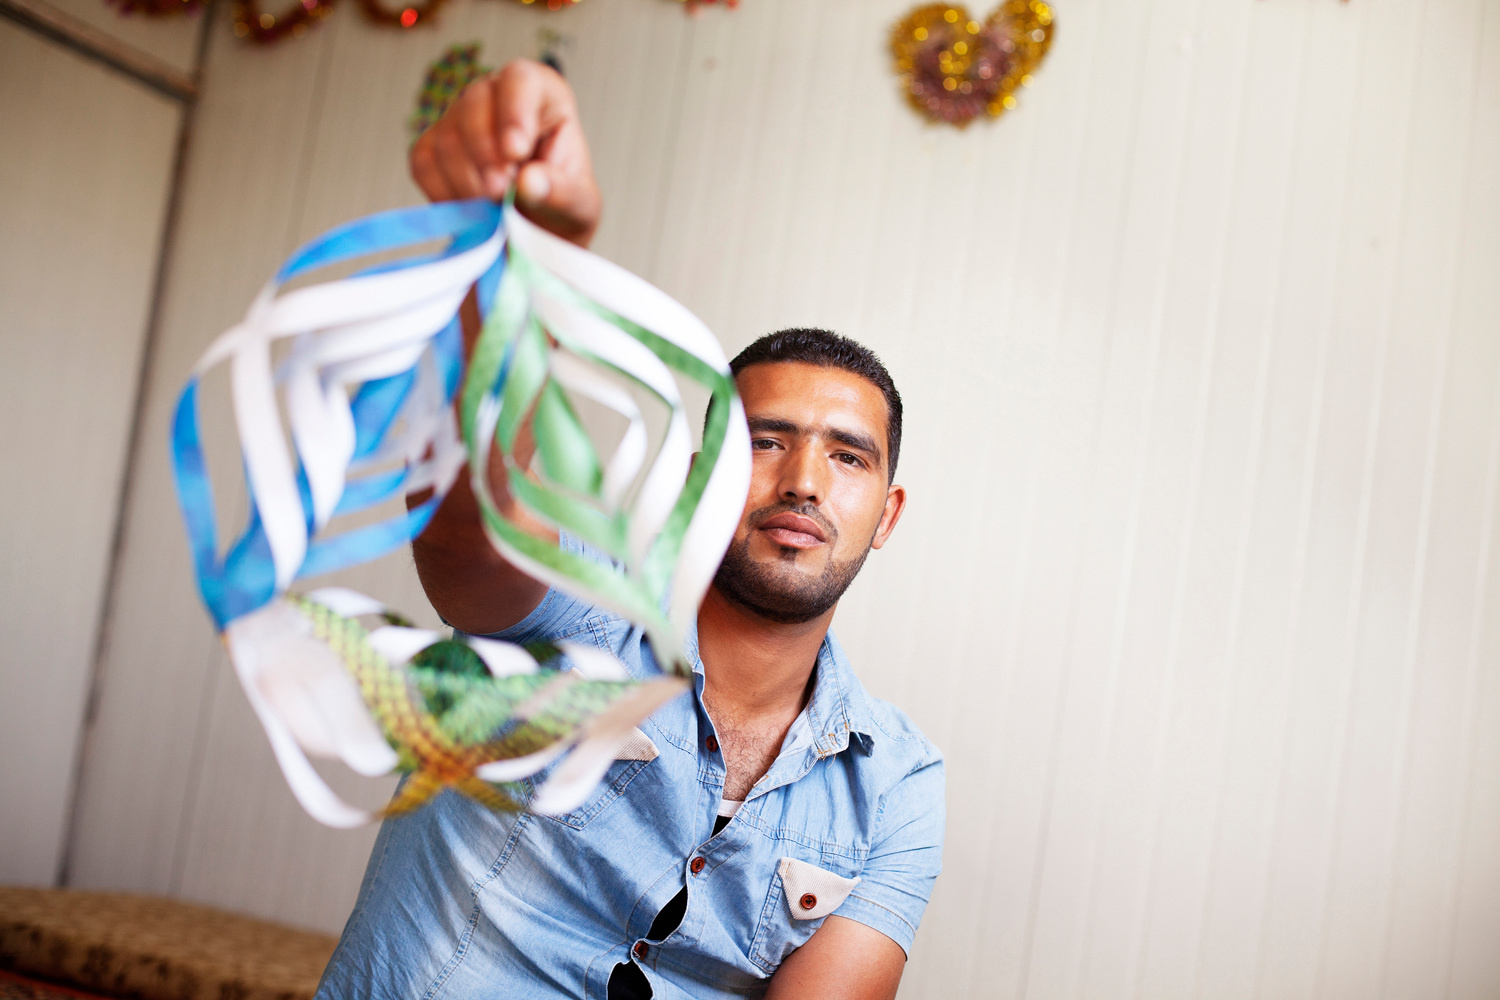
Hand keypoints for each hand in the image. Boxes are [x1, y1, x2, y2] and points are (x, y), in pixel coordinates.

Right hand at [409, 59, 601, 246]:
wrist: (537, 228)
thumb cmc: (561, 202)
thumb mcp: (580, 204)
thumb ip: (560, 192)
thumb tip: (528, 183)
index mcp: (542, 93)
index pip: (520, 80)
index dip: (514, 112)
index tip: (515, 152)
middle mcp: (496, 96)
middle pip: (473, 105)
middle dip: (484, 155)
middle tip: (499, 194)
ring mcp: (460, 118)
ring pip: (446, 138)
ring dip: (466, 181)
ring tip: (492, 210)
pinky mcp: (433, 146)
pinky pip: (424, 163)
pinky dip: (443, 193)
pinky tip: (468, 211)